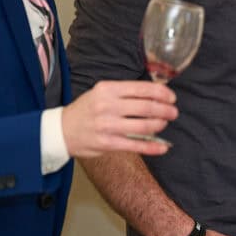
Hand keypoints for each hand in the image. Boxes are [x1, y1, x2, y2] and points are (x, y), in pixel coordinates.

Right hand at [62, 81, 176, 157]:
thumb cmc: (86, 110)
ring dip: (160, 125)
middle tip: (173, 112)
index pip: (142, 88)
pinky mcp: (108, 143)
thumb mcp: (101, 93)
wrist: (61, 130)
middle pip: (146, 107)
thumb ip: (124, 92)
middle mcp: (108, 105)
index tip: (171, 97)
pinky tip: (163, 147)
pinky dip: (153, 147)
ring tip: (164, 125)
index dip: (162, 93)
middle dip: (165, 110)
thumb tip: (155, 93)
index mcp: (108, 89)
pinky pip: (136, 145)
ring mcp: (108, 125)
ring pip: (144, 125)